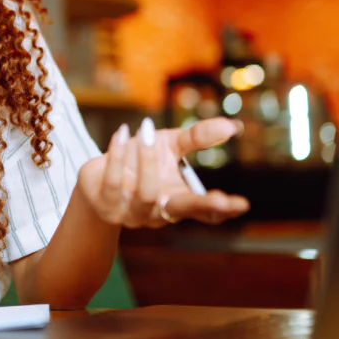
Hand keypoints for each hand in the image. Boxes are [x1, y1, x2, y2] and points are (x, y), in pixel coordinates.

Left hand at [77, 117, 249, 227]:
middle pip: (182, 210)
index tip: (241, 204)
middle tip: (220, 198)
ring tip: (147, 131)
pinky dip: (117, 155)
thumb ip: (198, 137)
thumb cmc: (140, 162)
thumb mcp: (170, 146)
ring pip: (146, 193)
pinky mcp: (106, 204)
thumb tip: (233, 126)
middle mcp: (158, 211)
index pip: (204, 212)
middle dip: (202, 205)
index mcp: (178, 200)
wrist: (97, 178)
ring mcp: (131, 212)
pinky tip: (122, 133)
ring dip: (147, 160)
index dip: (222, 210)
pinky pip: (114, 182)